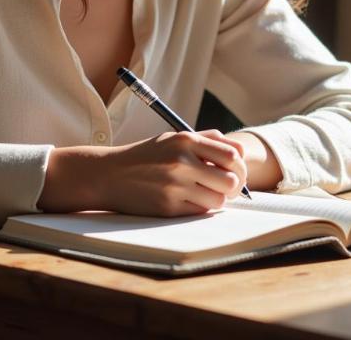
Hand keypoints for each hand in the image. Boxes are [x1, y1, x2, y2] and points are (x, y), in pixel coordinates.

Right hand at [38, 130, 246, 215]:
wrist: (109, 174)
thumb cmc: (146, 155)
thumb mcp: (172, 138)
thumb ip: (206, 139)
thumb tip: (238, 151)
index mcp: (186, 140)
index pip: (232, 155)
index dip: (240, 166)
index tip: (236, 171)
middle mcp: (182, 161)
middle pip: (231, 180)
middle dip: (234, 186)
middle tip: (228, 188)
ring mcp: (175, 185)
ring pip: (218, 200)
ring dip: (217, 200)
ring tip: (207, 194)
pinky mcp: (168, 207)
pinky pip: (200, 212)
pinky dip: (201, 208)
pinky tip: (191, 200)